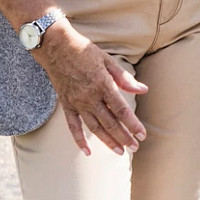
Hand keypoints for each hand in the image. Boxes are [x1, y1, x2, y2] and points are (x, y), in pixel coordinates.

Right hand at [34, 22, 148, 155]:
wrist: (56, 47)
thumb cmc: (84, 51)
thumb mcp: (108, 60)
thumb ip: (124, 78)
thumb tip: (143, 90)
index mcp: (103, 84)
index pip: (121, 110)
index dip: (132, 124)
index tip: (142, 134)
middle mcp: (90, 96)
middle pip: (109, 122)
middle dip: (123, 137)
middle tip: (135, 148)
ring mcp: (76, 102)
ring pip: (94, 127)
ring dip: (107, 141)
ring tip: (119, 151)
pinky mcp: (66, 104)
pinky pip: (72, 126)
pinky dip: (79, 140)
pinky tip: (88, 152)